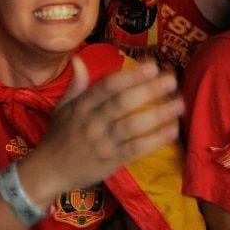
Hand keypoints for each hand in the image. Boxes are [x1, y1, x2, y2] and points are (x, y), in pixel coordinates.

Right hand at [32, 57, 182, 192]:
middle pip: (122, 102)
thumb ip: (76, 85)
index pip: (107, 86)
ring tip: (180, 103)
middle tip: (171, 79)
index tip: (152, 65)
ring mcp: (102, 142)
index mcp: (81, 106)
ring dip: (158, 114)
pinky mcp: (112, 161)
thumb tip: (79, 60)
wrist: (49, 170)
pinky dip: (155, 139)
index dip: (130, 75)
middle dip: (148, 89)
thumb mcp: (61, 108)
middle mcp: (91, 122)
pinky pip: (136, 148)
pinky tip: (172, 130)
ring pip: (132, 125)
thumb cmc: (58, 137)